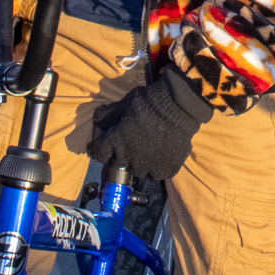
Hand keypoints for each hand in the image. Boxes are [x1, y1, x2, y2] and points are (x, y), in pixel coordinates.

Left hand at [83, 80, 198, 180]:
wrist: (177, 106)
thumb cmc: (146, 102)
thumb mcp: (120, 104)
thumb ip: (105, 116)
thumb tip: (97, 123)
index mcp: (114, 144)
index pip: (97, 153)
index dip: (98, 147)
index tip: (102, 142)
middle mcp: (128, 160)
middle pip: (118, 163)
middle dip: (120, 153)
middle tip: (130, 139)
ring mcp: (148, 168)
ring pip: (138, 170)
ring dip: (139, 161)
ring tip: (148, 146)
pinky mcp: (166, 170)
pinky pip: (157, 172)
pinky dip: (157, 164)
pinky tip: (161, 151)